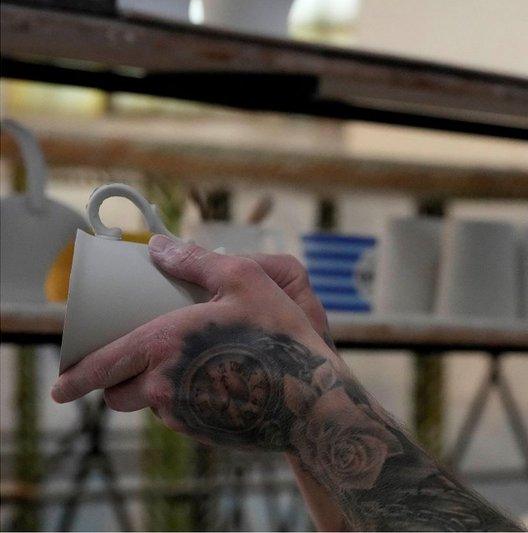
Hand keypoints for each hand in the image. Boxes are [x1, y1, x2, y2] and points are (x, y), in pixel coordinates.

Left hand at [50, 235, 346, 449]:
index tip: (62, 386)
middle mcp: (165, 384)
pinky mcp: (206, 432)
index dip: (76, 377)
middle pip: (119, 394)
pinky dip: (191, 401)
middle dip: (121, 383)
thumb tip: (158, 246)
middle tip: (139, 366)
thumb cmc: (281, 335)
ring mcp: (185, 414)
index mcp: (164, 344)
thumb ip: (196, 261)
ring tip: (194, 368)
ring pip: (153, 406)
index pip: (101, 366)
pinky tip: (223, 384)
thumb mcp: (245, 280)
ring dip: (160, 390)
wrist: (314, 397)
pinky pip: (184, 417)